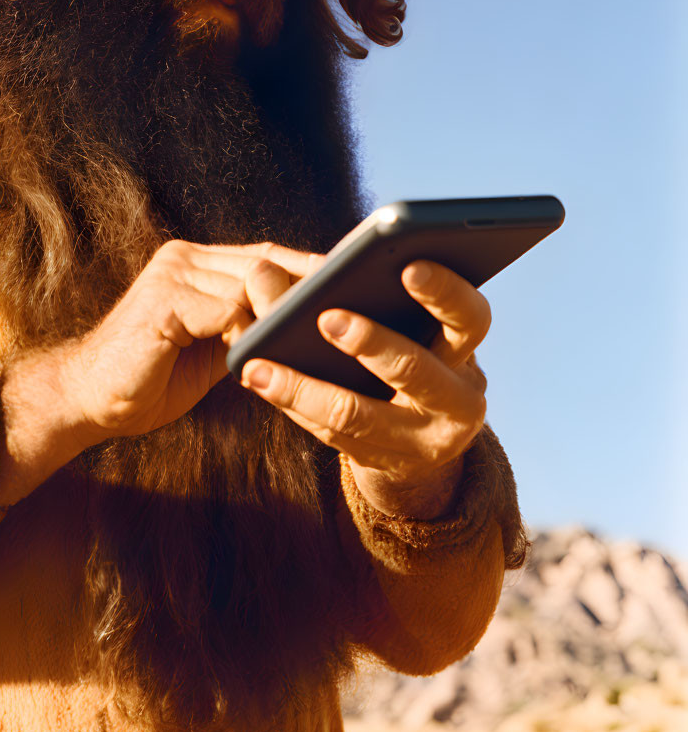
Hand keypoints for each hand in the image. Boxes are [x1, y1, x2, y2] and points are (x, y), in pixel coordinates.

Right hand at [0, 238, 322, 506]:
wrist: (86, 398)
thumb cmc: (150, 378)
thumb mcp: (210, 347)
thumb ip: (245, 326)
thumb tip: (303, 322)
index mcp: (195, 262)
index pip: (265, 254)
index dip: (308, 268)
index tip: (351, 284)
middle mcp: (183, 257)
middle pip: (264, 261)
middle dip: (304, 289)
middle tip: (340, 315)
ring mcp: (171, 274)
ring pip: (250, 281)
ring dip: (280, 314)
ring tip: (304, 340)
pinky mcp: (163, 301)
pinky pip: (226, 309)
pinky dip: (249, 332)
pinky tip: (259, 357)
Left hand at [239, 260, 489, 517]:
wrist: (418, 440)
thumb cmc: (405, 352)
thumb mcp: (408, 327)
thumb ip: (368, 291)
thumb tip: (280, 266)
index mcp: (464, 351)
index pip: (471, 317)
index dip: (445, 292)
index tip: (409, 266)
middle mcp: (457, 401)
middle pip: (417, 371)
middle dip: (371, 343)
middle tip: (327, 317)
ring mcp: (421, 442)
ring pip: (359, 416)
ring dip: (304, 388)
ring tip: (260, 364)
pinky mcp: (380, 464)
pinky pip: (330, 434)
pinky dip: (292, 405)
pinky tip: (259, 381)